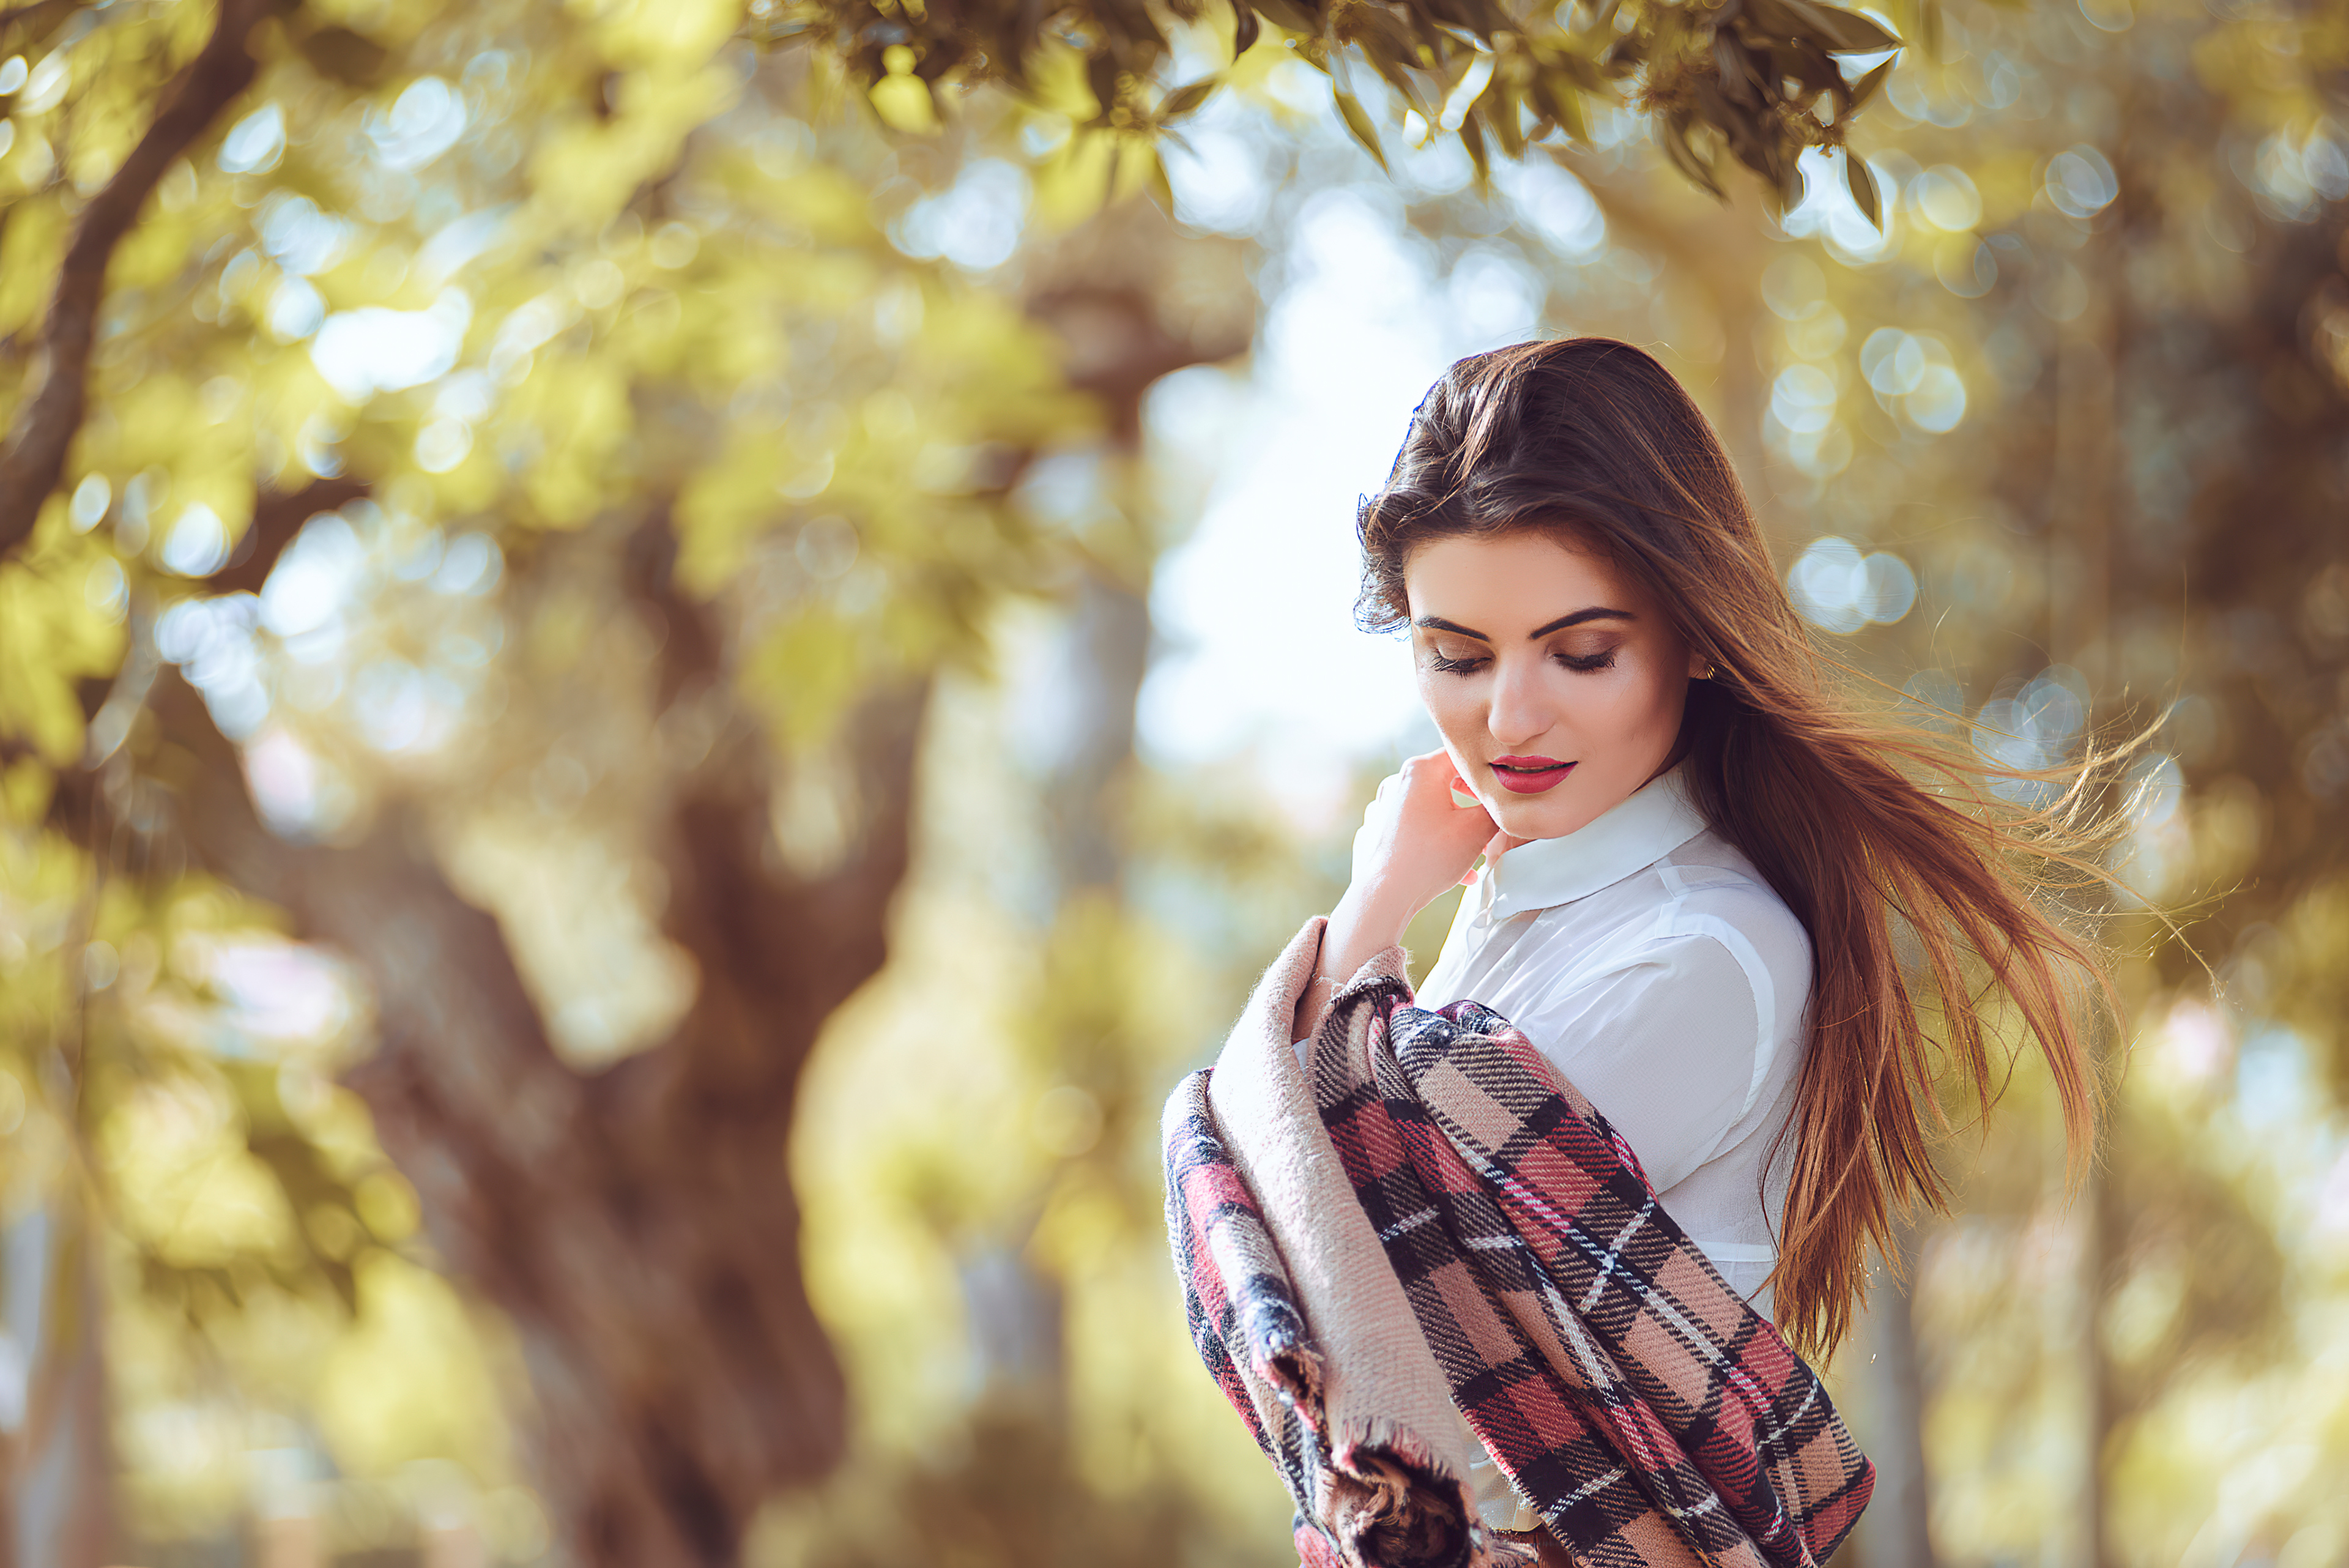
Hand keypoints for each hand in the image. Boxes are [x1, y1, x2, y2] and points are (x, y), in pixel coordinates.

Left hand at [1293, 752, 1498, 1039]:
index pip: (1465, 755)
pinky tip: (1458, 869)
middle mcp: (1399, 780)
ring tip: (1478, 853)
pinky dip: (1439, 841)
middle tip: (1494, 823)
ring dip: (1459, 828)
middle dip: (1475, 805)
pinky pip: (1418, 827)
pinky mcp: (1381, 828)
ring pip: (1436, 808)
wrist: (1386, 894)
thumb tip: (1507, 801)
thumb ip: (1498, 808)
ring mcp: (1386, 804)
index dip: (1490, 771)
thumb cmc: (1430, 858)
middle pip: (1450, 782)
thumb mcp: (1478, 830)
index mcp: (1421, 770)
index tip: (1506, 789)